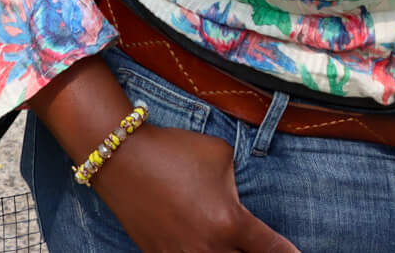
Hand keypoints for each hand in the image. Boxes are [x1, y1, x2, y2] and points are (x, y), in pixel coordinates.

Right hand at [93, 124, 302, 252]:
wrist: (122, 158)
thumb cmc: (175, 151)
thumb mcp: (221, 157)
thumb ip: (239, 183)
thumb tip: (239, 198)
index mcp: (230, 223)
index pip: (273, 251)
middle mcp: (209, 248)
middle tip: (261, 247)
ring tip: (230, 244)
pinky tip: (202, 244)